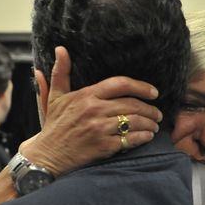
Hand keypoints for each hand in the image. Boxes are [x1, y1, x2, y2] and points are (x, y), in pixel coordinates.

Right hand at [21, 46, 162, 175]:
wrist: (46, 156)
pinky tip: (147, 137)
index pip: (120, 84)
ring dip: (150, 124)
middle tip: (158, 114)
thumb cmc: (54, 126)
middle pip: (132, 104)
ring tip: (155, 126)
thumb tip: (61, 49)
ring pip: (134, 122)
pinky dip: (143, 138)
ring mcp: (99, 128)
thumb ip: (61, 73)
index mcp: (86, 95)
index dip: (141, 86)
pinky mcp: (103, 146)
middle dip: (150, 109)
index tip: (154, 92)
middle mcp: (94, 110)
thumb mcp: (54, 97)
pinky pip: (130, 139)